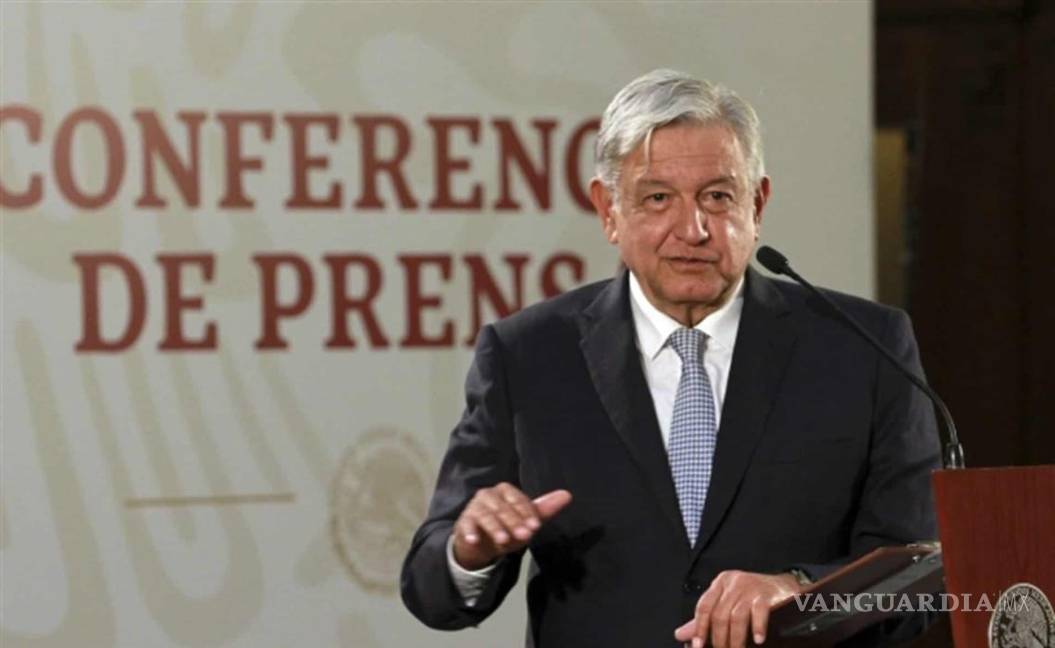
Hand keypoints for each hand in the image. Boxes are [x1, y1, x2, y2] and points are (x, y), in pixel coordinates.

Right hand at [452, 483, 571, 570]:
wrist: (482, 544)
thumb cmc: (507, 527)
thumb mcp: (526, 520)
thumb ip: (545, 508)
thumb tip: (567, 495)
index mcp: (505, 491)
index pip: (517, 499)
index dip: (526, 512)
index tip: (535, 526)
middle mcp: (488, 495)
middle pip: (502, 507)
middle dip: (514, 522)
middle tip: (525, 536)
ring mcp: (474, 507)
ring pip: (485, 515)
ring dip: (495, 528)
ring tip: (503, 541)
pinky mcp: (463, 522)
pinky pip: (466, 525)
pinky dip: (469, 532)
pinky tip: (474, 540)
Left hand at [674, 571, 802, 647]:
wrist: (785, 586)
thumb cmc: (752, 595)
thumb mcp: (727, 601)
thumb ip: (705, 619)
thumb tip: (680, 635)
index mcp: (720, 584)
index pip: (704, 606)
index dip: (698, 628)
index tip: (697, 646)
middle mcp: (733, 583)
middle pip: (719, 614)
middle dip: (718, 639)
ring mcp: (750, 588)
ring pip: (736, 617)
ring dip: (735, 639)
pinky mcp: (766, 594)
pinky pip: (759, 612)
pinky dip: (757, 627)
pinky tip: (757, 640)